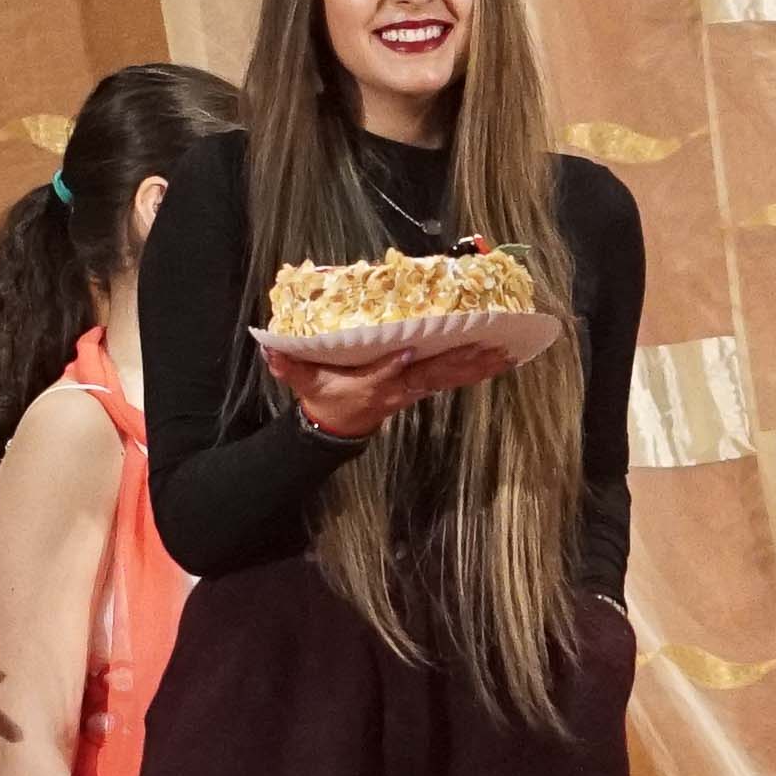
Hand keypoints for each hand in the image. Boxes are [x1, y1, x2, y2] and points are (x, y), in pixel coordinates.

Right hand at [265, 341, 516, 441]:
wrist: (338, 427)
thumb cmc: (324, 397)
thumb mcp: (303, 382)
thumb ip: (288, 364)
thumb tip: (269, 348)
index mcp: (371, 385)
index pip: (383, 375)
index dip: (392, 366)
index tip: (404, 352)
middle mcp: (399, 387)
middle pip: (433, 374)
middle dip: (461, 362)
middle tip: (491, 348)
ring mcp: (413, 388)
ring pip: (450, 376)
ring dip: (478, 365)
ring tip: (506, 352)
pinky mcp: (421, 386)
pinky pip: (452, 377)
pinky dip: (476, 369)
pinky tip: (499, 359)